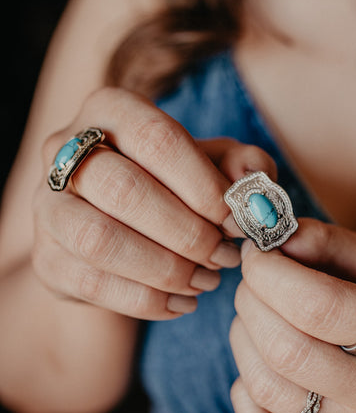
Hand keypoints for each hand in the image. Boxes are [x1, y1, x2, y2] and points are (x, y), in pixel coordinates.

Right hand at [32, 87, 275, 319]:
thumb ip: (241, 166)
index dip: (202, 183)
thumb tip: (252, 185)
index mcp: (109, 110)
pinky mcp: (46, 258)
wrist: (122, 225)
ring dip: (166, 269)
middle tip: (226, 255)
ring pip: (100, 240)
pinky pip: (92, 284)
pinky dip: (147, 300)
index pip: (155, 138)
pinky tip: (183, 302)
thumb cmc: (175, 184)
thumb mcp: (213, 164)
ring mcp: (48, 207)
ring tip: (208, 280)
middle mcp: (63, 150)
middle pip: (123, 189)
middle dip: (187, 231)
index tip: (237, 219)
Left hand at [230, 218, 355, 412]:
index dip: (271, 273)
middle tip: (254, 278)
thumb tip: (268, 237)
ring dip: (244, 336)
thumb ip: (324, 242)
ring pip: (266, 387)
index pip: (319, 307)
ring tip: (259, 313)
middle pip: (287, 351)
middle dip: (252, 301)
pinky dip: (245, 386)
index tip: (257, 251)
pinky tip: (264, 358)